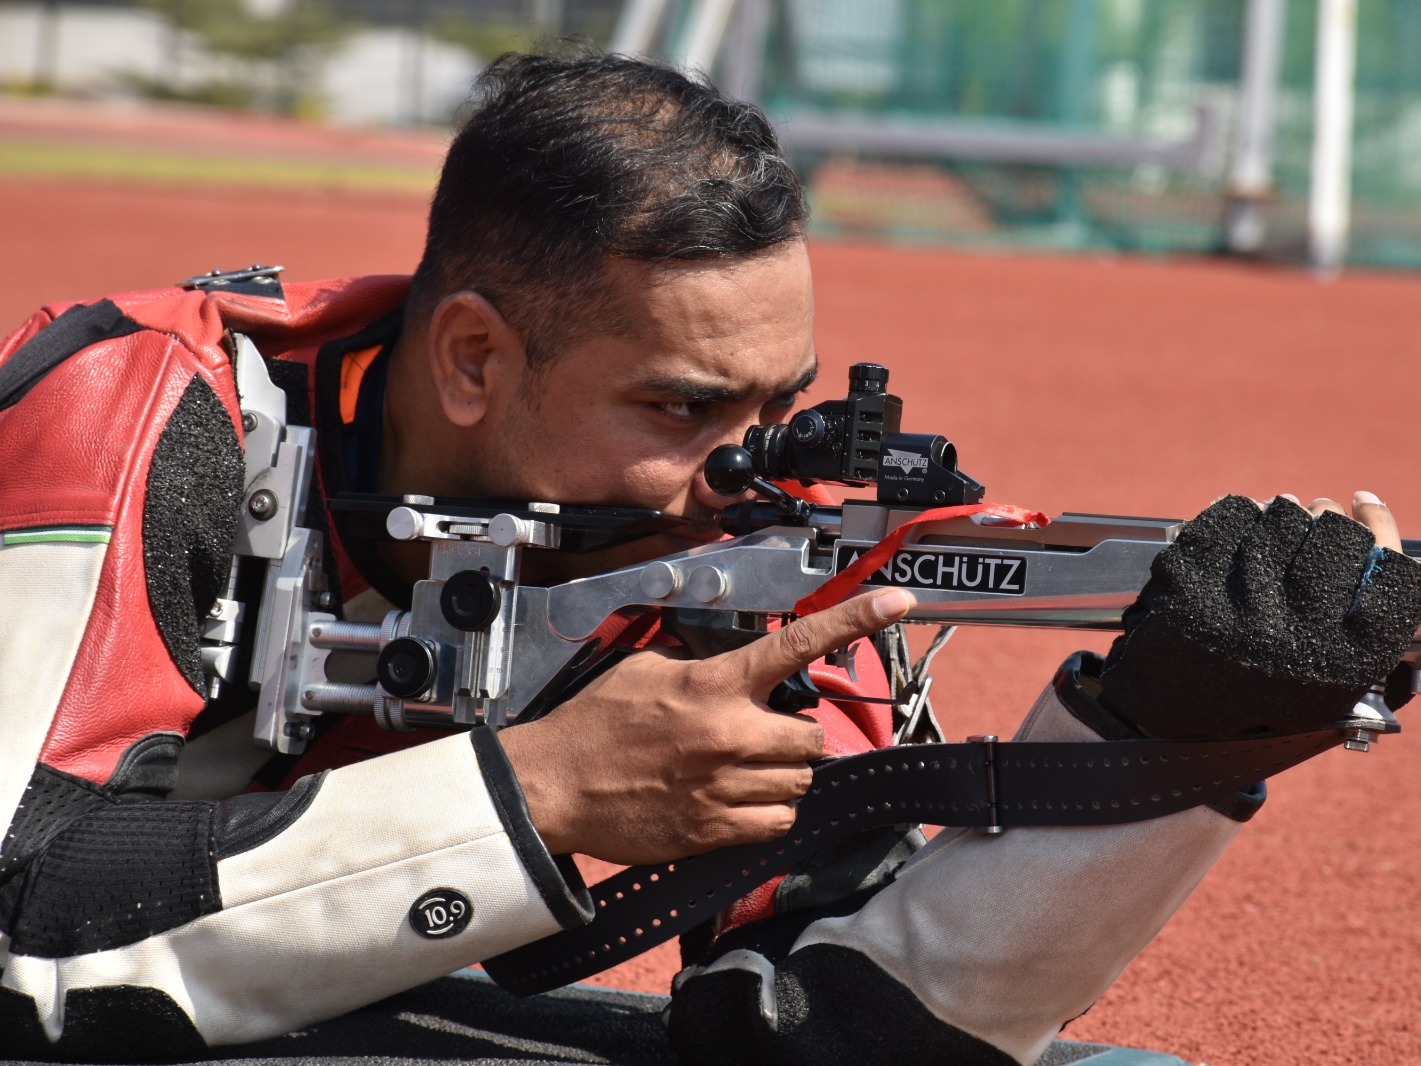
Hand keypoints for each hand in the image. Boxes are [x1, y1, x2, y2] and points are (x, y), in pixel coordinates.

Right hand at [500, 588, 914, 865]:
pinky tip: (738, 801)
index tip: (896, 600)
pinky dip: (769, 814)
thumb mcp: (645, 668)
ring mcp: (725, 787)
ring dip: (781, 778)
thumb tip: (728, 663)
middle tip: (761, 739)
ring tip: (742, 772)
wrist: (555, 786)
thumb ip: (697, 663)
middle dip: (792, 739)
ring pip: (798, 784)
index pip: (797, 644)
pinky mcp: (715, 830)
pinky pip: (777, 824)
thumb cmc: (595, 725)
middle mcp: (730, 734)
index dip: (855, 619)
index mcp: (714, 685)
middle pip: (810, 739)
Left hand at [1096, 491, 1420, 739]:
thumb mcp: (1320, 677)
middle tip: (1318, 510)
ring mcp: (1241, 609)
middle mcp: (1298, 637)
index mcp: (1343, 663)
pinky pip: (1228, 518)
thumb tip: (1370, 535)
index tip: (1364, 503)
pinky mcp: (1191, 586)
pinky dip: (1236, 511)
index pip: (1390, 573)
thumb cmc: (1250, 690)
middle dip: (1327, 514)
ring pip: (1282, 520)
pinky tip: (1239, 519)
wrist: (1162, 712)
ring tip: (1277, 515)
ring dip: (1281, 510)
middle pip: (1337, 537)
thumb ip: (1353, 620)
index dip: (1380, 527)